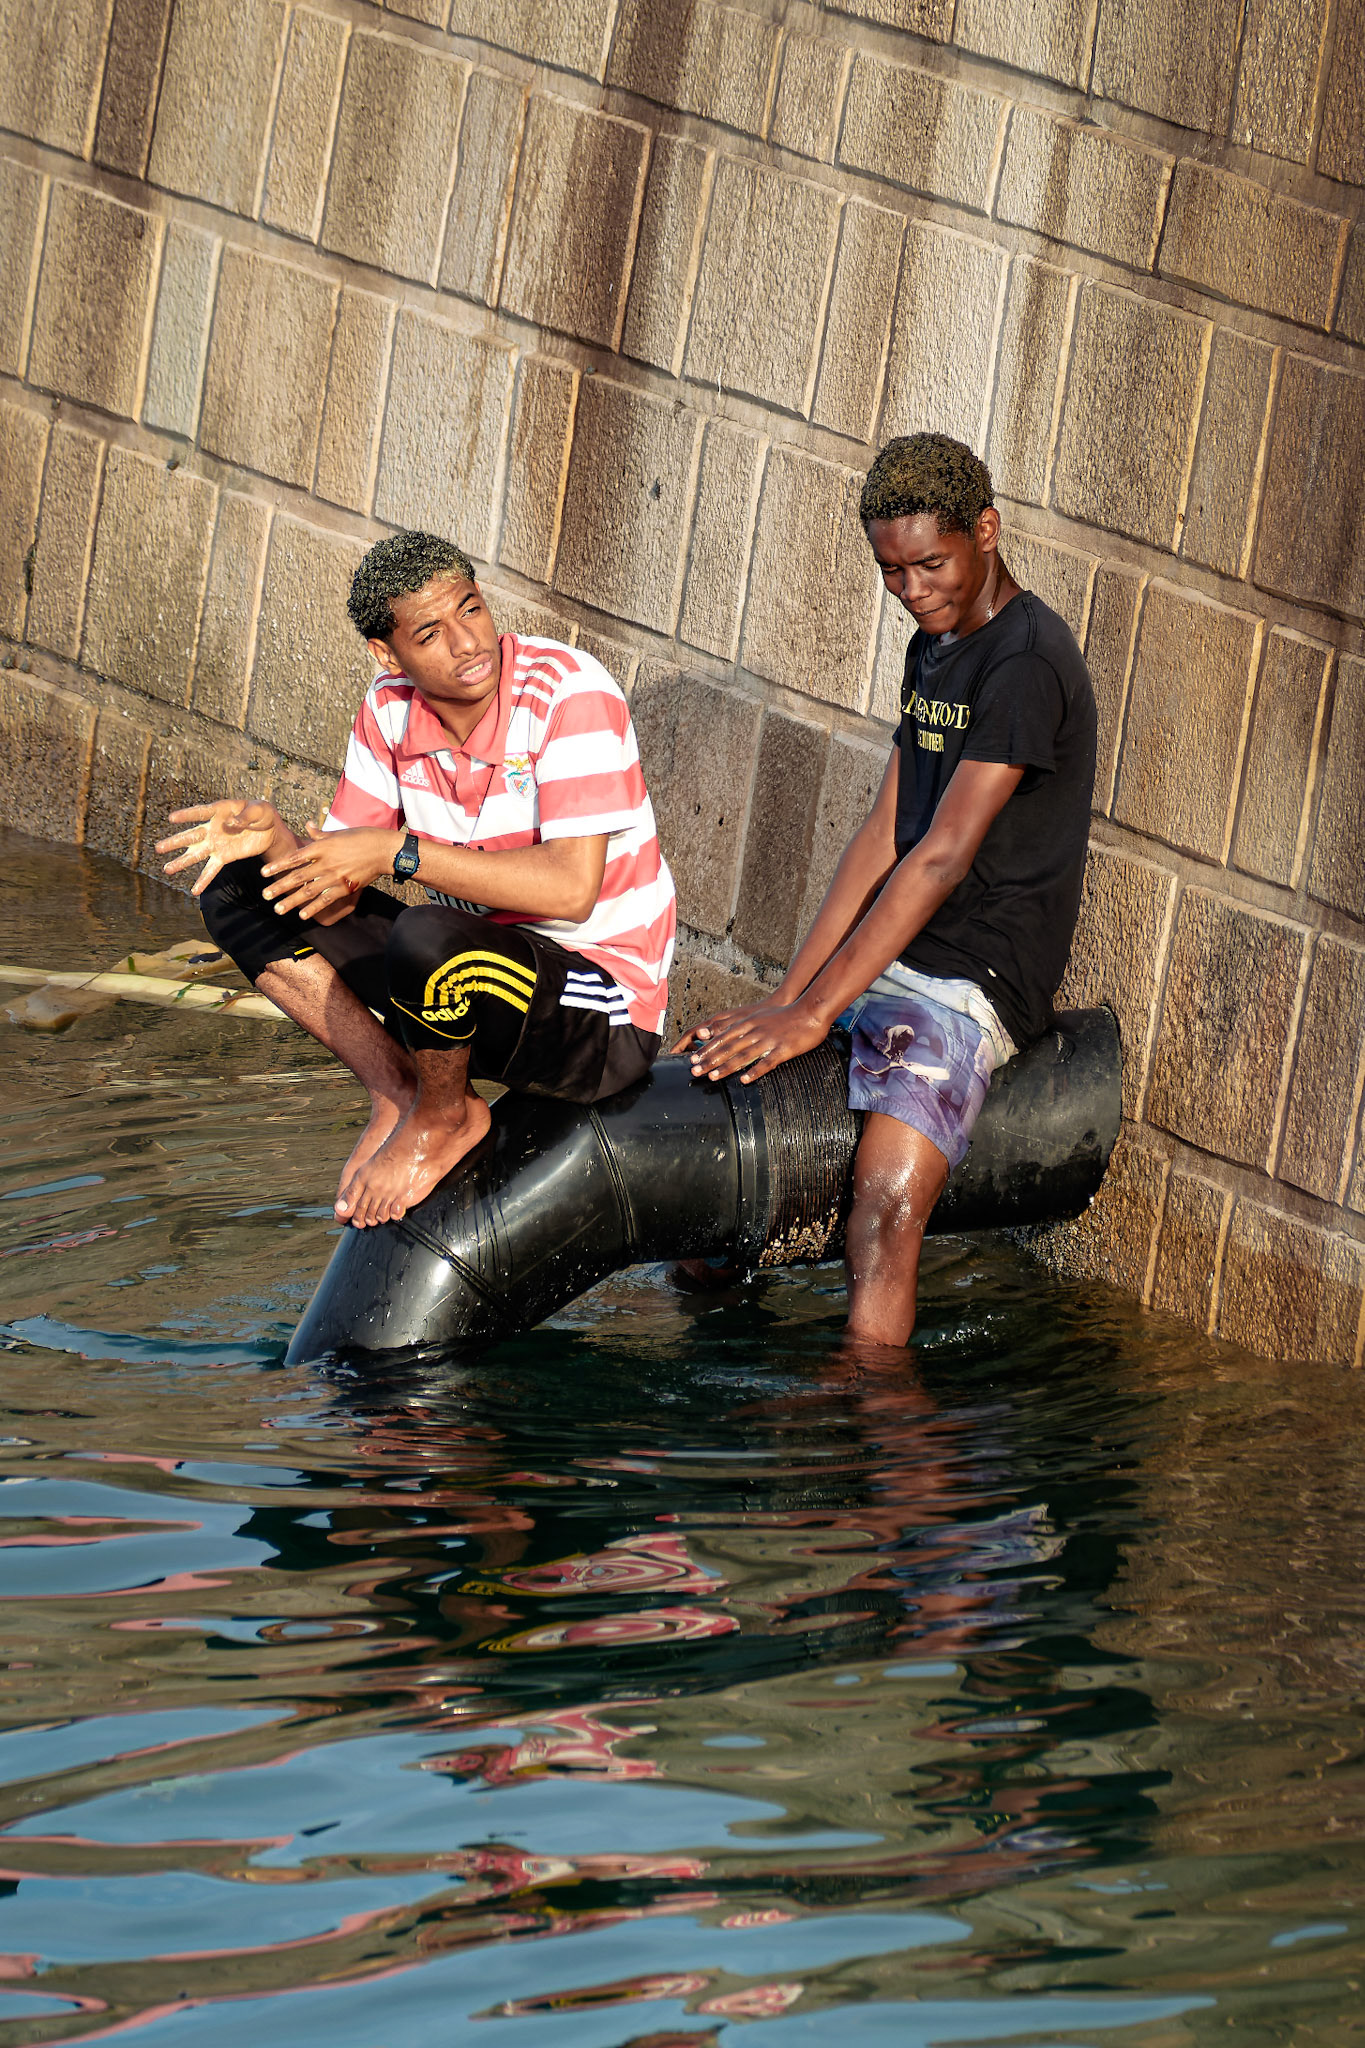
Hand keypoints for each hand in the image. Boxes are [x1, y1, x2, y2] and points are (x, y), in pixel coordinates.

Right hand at [157, 801, 291, 895]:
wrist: (269, 829)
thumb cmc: (261, 813)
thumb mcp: (258, 809)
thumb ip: (245, 816)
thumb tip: (232, 824)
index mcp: (219, 811)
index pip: (199, 813)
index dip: (186, 815)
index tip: (171, 818)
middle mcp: (212, 828)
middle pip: (190, 836)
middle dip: (174, 842)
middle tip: (157, 849)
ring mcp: (216, 844)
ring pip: (195, 854)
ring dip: (181, 862)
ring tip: (166, 870)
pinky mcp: (224, 857)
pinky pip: (211, 870)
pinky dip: (203, 881)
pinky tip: (194, 891)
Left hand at [260, 823, 397, 920]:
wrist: (383, 850)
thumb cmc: (361, 837)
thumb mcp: (338, 832)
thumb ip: (319, 833)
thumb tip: (307, 825)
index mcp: (322, 847)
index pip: (294, 858)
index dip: (278, 866)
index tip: (264, 873)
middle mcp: (325, 863)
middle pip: (297, 878)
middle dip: (279, 888)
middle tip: (265, 896)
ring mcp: (335, 877)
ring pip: (308, 892)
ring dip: (291, 902)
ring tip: (278, 909)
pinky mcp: (345, 887)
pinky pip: (326, 900)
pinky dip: (313, 909)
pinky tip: (302, 916)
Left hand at [673, 997, 828, 1084]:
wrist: (810, 1010)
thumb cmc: (785, 1015)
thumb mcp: (760, 1016)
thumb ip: (744, 1025)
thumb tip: (728, 1035)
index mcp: (749, 1023)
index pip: (723, 1038)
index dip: (706, 1049)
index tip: (693, 1059)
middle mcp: (755, 1031)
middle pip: (728, 1048)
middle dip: (709, 1060)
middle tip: (694, 1071)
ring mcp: (768, 1040)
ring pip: (743, 1055)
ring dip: (726, 1067)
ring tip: (712, 1077)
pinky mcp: (782, 1049)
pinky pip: (766, 1062)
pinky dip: (754, 1071)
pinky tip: (745, 1080)